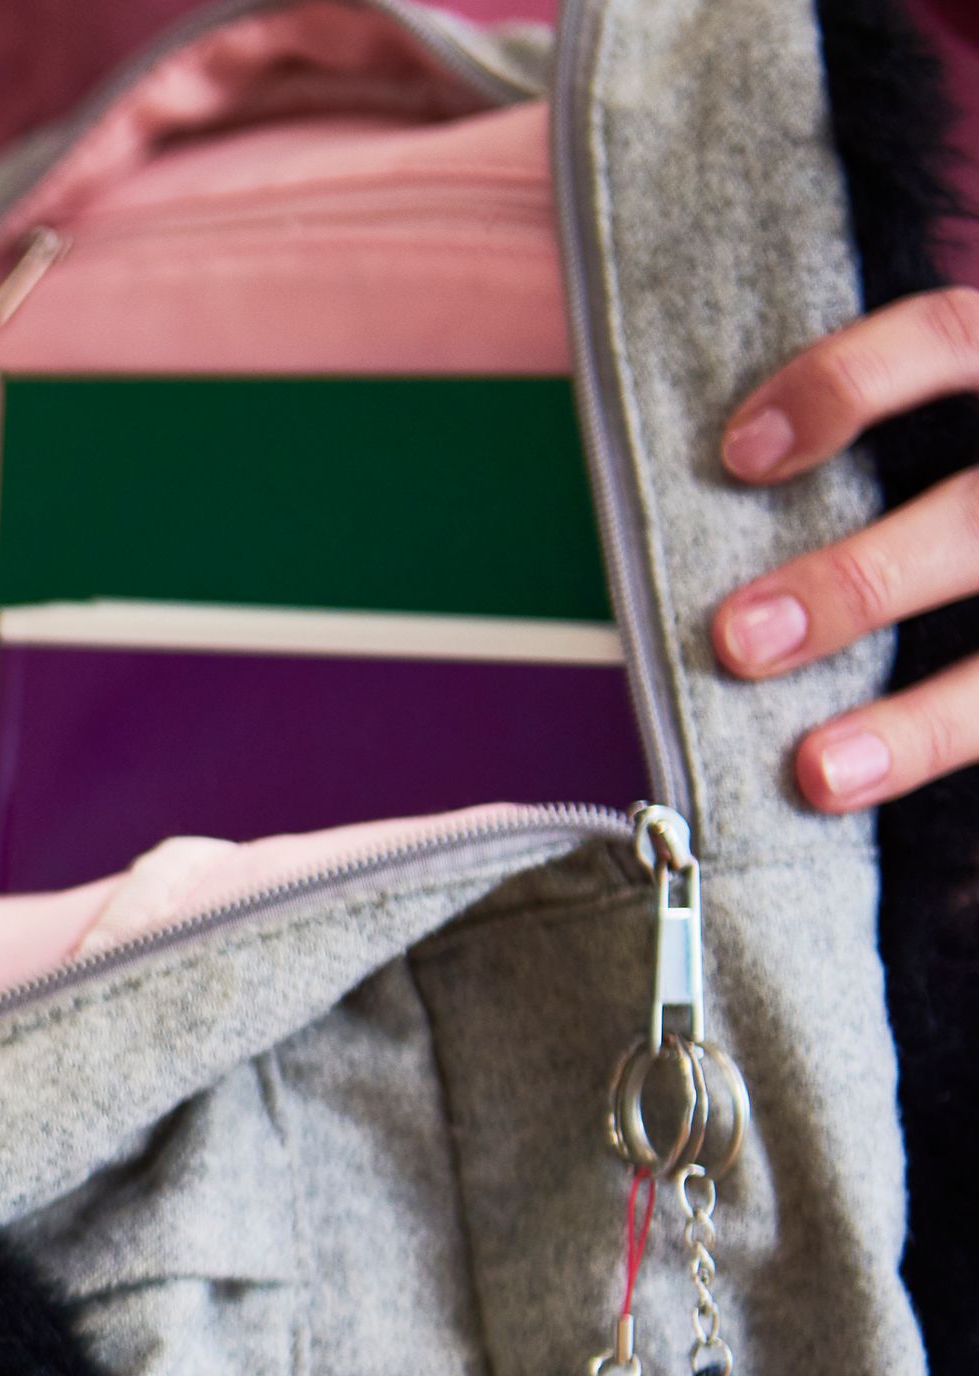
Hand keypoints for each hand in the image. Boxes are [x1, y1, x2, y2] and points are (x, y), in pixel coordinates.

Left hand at [713, 287, 978, 810]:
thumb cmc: (965, 474)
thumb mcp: (943, 426)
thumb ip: (851, 416)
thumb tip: (672, 426)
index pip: (952, 339)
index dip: (847, 383)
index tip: (738, 454)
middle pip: (976, 519)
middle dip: (859, 583)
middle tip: (740, 640)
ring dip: (920, 720)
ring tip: (818, 771)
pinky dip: (946, 748)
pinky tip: (867, 792)